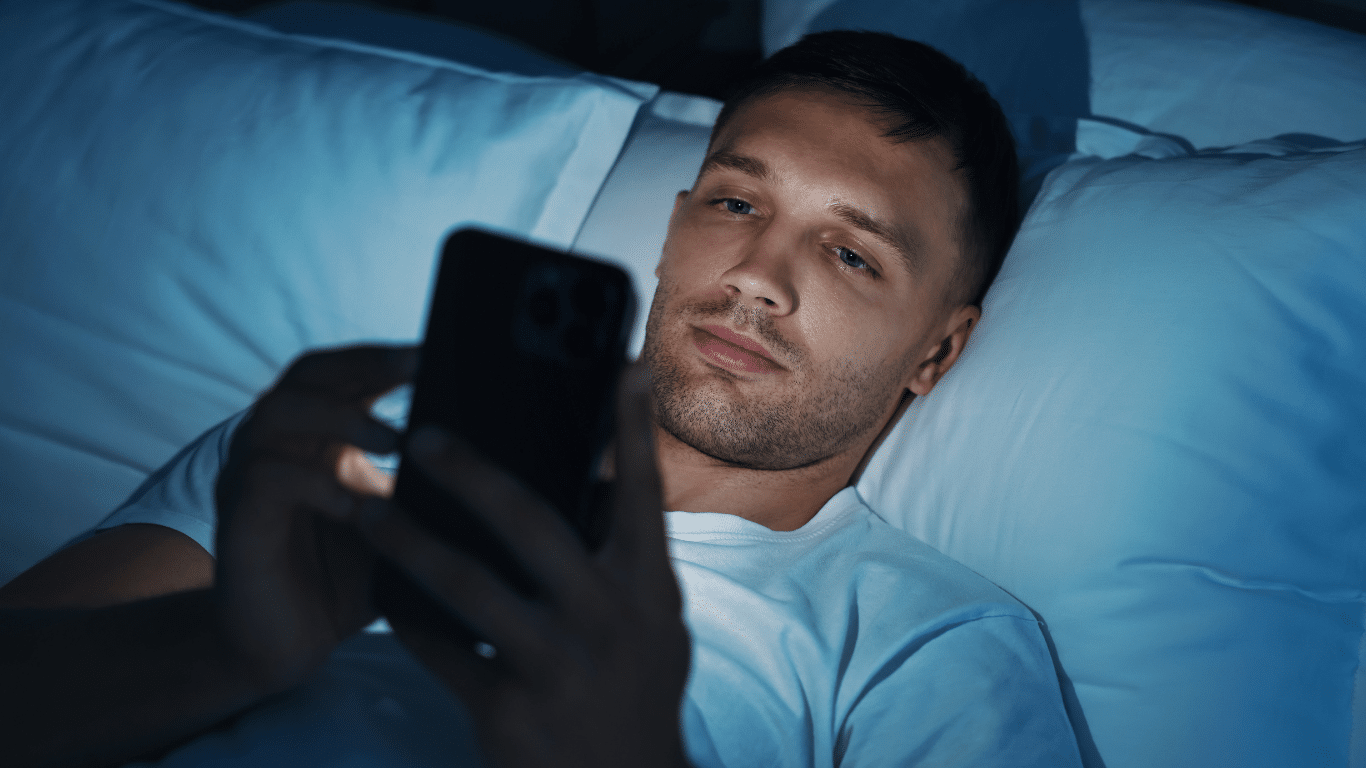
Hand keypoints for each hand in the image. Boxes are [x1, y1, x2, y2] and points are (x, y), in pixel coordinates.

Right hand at [214, 344, 416, 691]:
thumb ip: (430, 486)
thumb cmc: (347, 579)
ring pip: (279, 414)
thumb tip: (501, 458)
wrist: (288, 647)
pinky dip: (312, 483)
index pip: (346, 372)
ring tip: (395, 439)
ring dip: (341, 418)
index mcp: (320, 434)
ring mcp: (251, 476)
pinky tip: (353, 504)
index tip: (439, 349)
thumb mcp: (400, 522)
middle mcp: (281, 442)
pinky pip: (266, 480)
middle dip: (366, 365)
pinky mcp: (238, 519)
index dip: (386, 356)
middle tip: (418, 368)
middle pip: (310, 374)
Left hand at [361, 364, 692, 767]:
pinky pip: (442, 648)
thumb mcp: (654, 624)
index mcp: (649, 588)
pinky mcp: (508, 711)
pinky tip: (381, 593)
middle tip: (425, 433)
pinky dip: (407, 617)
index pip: (643, 490)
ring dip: (409, 539)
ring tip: (366, 509)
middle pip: (530, 522)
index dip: (633, 423)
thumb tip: (593, 477)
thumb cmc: (637, 694)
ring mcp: (557, 666)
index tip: (622, 358)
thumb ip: (627, 558)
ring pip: (466, 584)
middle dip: (472, 471)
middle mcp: (608, 618)